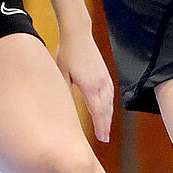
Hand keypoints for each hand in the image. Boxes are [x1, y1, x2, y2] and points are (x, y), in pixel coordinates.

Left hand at [56, 27, 115, 142]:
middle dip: (106, 125)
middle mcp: (101, 83)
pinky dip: (109, 104)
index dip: (101, 127)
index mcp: (90, 86)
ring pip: (110, 102)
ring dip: (108, 116)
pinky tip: (107, 108)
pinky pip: (110, 93)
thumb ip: (65, 92)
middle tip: (104, 139)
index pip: (98, 112)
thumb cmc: (67, 53)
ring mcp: (105, 78)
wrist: (78, 34)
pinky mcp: (105, 73)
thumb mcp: (61, 74)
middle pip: (106, 110)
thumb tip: (65, 110)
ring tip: (106, 127)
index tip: (102, 139)